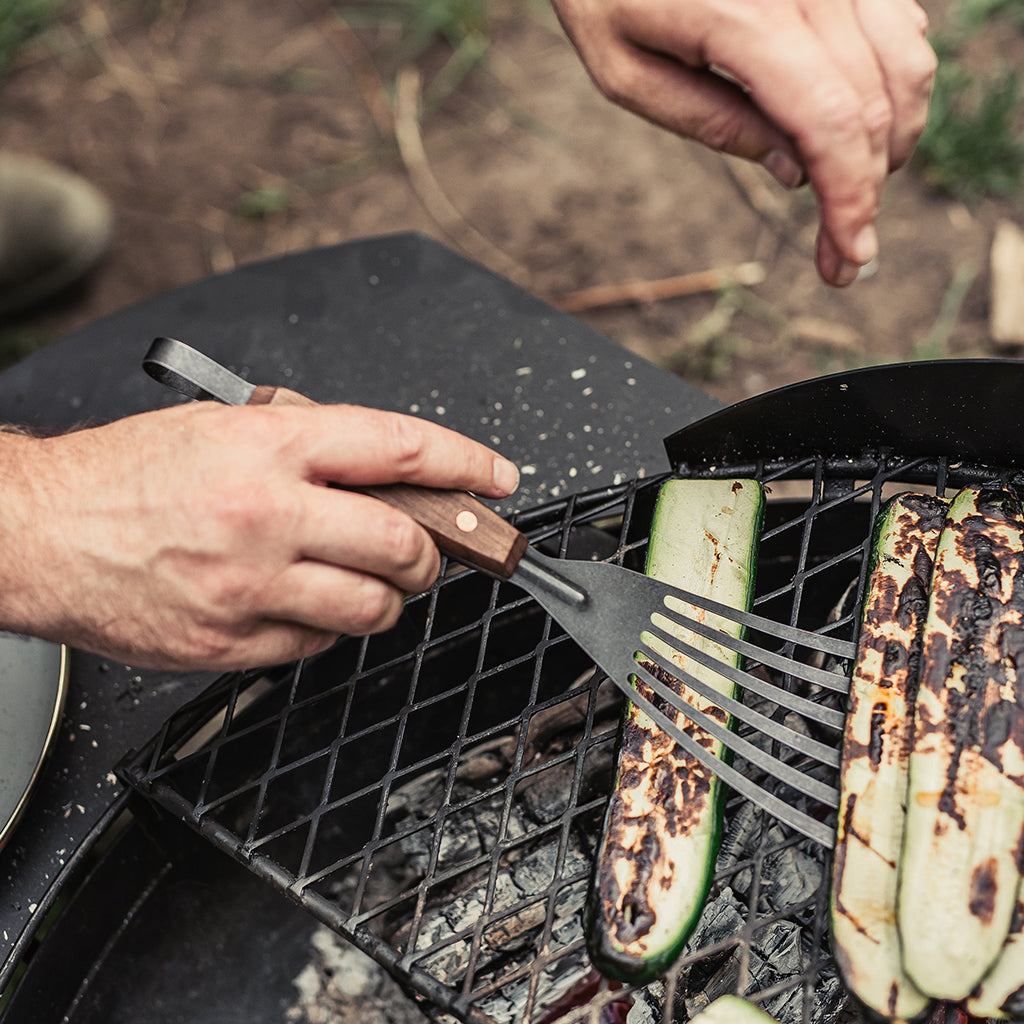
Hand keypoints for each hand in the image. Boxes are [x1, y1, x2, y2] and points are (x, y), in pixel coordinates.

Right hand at [0, 402, 518, 670]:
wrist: (40, 531)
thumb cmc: (126, 475)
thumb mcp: (222, 428)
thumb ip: (307, 447)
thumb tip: (386, 470)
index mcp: (270, 446)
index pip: (399, 446)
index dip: (465, 462)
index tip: (496, 477)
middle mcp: (267, 513)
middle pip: (402, 542)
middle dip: (433, 553)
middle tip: (427, 552)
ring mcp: (250, 584)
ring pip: (371, 608)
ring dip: (388, 598)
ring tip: (368, 582)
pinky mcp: (230, 641)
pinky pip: (317, 647)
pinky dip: (329, 630)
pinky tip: (305, 607)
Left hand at [551, 0, 936, 285]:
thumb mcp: (628, 72)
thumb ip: (713, 122)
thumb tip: (797, 172)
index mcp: (744, 13)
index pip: (827, 122)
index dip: (848, 199)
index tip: (847, 257)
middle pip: (873, 103)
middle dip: (868, 190)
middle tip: (845, 250)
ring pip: (906, 62)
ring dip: (891, 141)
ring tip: (850, 188)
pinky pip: (900, 24)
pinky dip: (895, 85)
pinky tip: (857, 124)